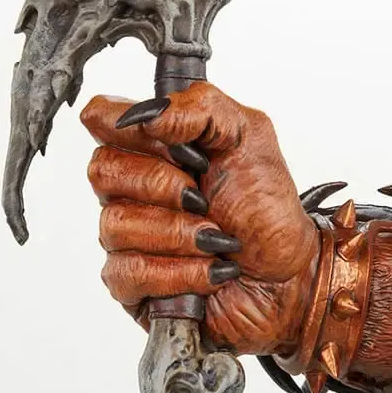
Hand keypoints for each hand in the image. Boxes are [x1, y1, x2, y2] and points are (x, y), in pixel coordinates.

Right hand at [81, 82, 319, 357]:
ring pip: (115, 224)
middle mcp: (132, 190)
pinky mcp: (131, 286)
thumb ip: (201, 107)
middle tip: (204, 199)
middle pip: (102, 170)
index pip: (101, 117)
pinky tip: (208, 272)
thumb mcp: (249, 138)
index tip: (173, 145)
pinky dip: (178, 273)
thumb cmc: (268, 212)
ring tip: (217, 241)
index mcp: (154, 147)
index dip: (129, 127)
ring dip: (179, 235)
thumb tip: (148, 114)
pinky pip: (128, 273)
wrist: (290, 276)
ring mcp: (127, 238)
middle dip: (163, 186)